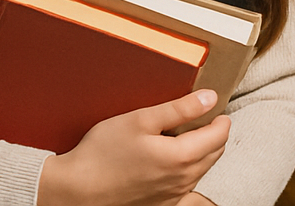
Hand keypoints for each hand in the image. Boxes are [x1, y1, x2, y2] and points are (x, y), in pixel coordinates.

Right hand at [37, 89, 230, 205]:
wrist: (74, 191)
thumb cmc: (102, 154)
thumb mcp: (140, 119)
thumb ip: (180, 108)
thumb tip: (209, 98)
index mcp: (181, 157)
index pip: (220, 134)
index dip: (219, 117)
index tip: (211, 108)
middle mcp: (182, 181)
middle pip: (215, 153)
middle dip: (212, 133)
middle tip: (196, 119)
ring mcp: (173, 196)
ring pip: (201, 170)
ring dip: (199, 152)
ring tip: (177, 137)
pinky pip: (185, 185)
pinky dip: (184, 170)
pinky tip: (164, 160)